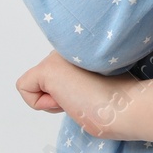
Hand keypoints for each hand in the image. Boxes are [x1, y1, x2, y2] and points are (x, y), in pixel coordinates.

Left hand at [16, 50, 135, 139]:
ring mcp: (59, 54)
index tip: (94, 92)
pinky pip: (25, 88)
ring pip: (37, 84)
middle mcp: (71, 46)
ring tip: (80, 97)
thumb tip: (70, 91)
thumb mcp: (101, 84)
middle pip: (48, 78)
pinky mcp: (48, 68)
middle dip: (61, 94)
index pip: (63, 71)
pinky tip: (66, 100)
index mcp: (85, 47)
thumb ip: (84, 78)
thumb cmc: (120, 105)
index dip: (73, 90)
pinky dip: (41, 103)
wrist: (126, 107)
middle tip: (86, 97)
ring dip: (54, 100)